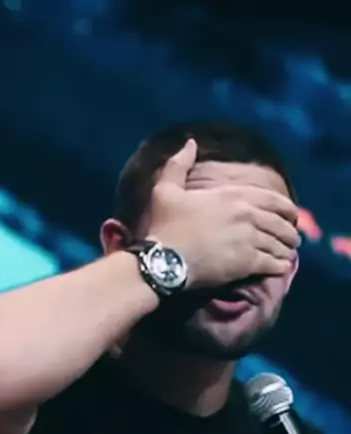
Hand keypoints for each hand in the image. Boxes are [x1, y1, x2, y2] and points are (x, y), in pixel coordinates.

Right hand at [147, 138, 299, 287]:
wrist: (163, 259)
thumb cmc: (164, 226)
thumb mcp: (166, 189)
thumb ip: (179, 164)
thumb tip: (190, 143)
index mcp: (231, 195)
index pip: (272, 199)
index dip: (286, 208)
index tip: (292, 215)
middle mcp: (245, 214)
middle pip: (279, 223)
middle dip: (289, 232)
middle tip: (293, 239)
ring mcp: (248, 238)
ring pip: (278, 243)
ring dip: (286, 249)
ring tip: (288, 255)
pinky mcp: (246, 262)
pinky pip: (272, 263)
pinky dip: (280, 266)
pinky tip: (282, 268)